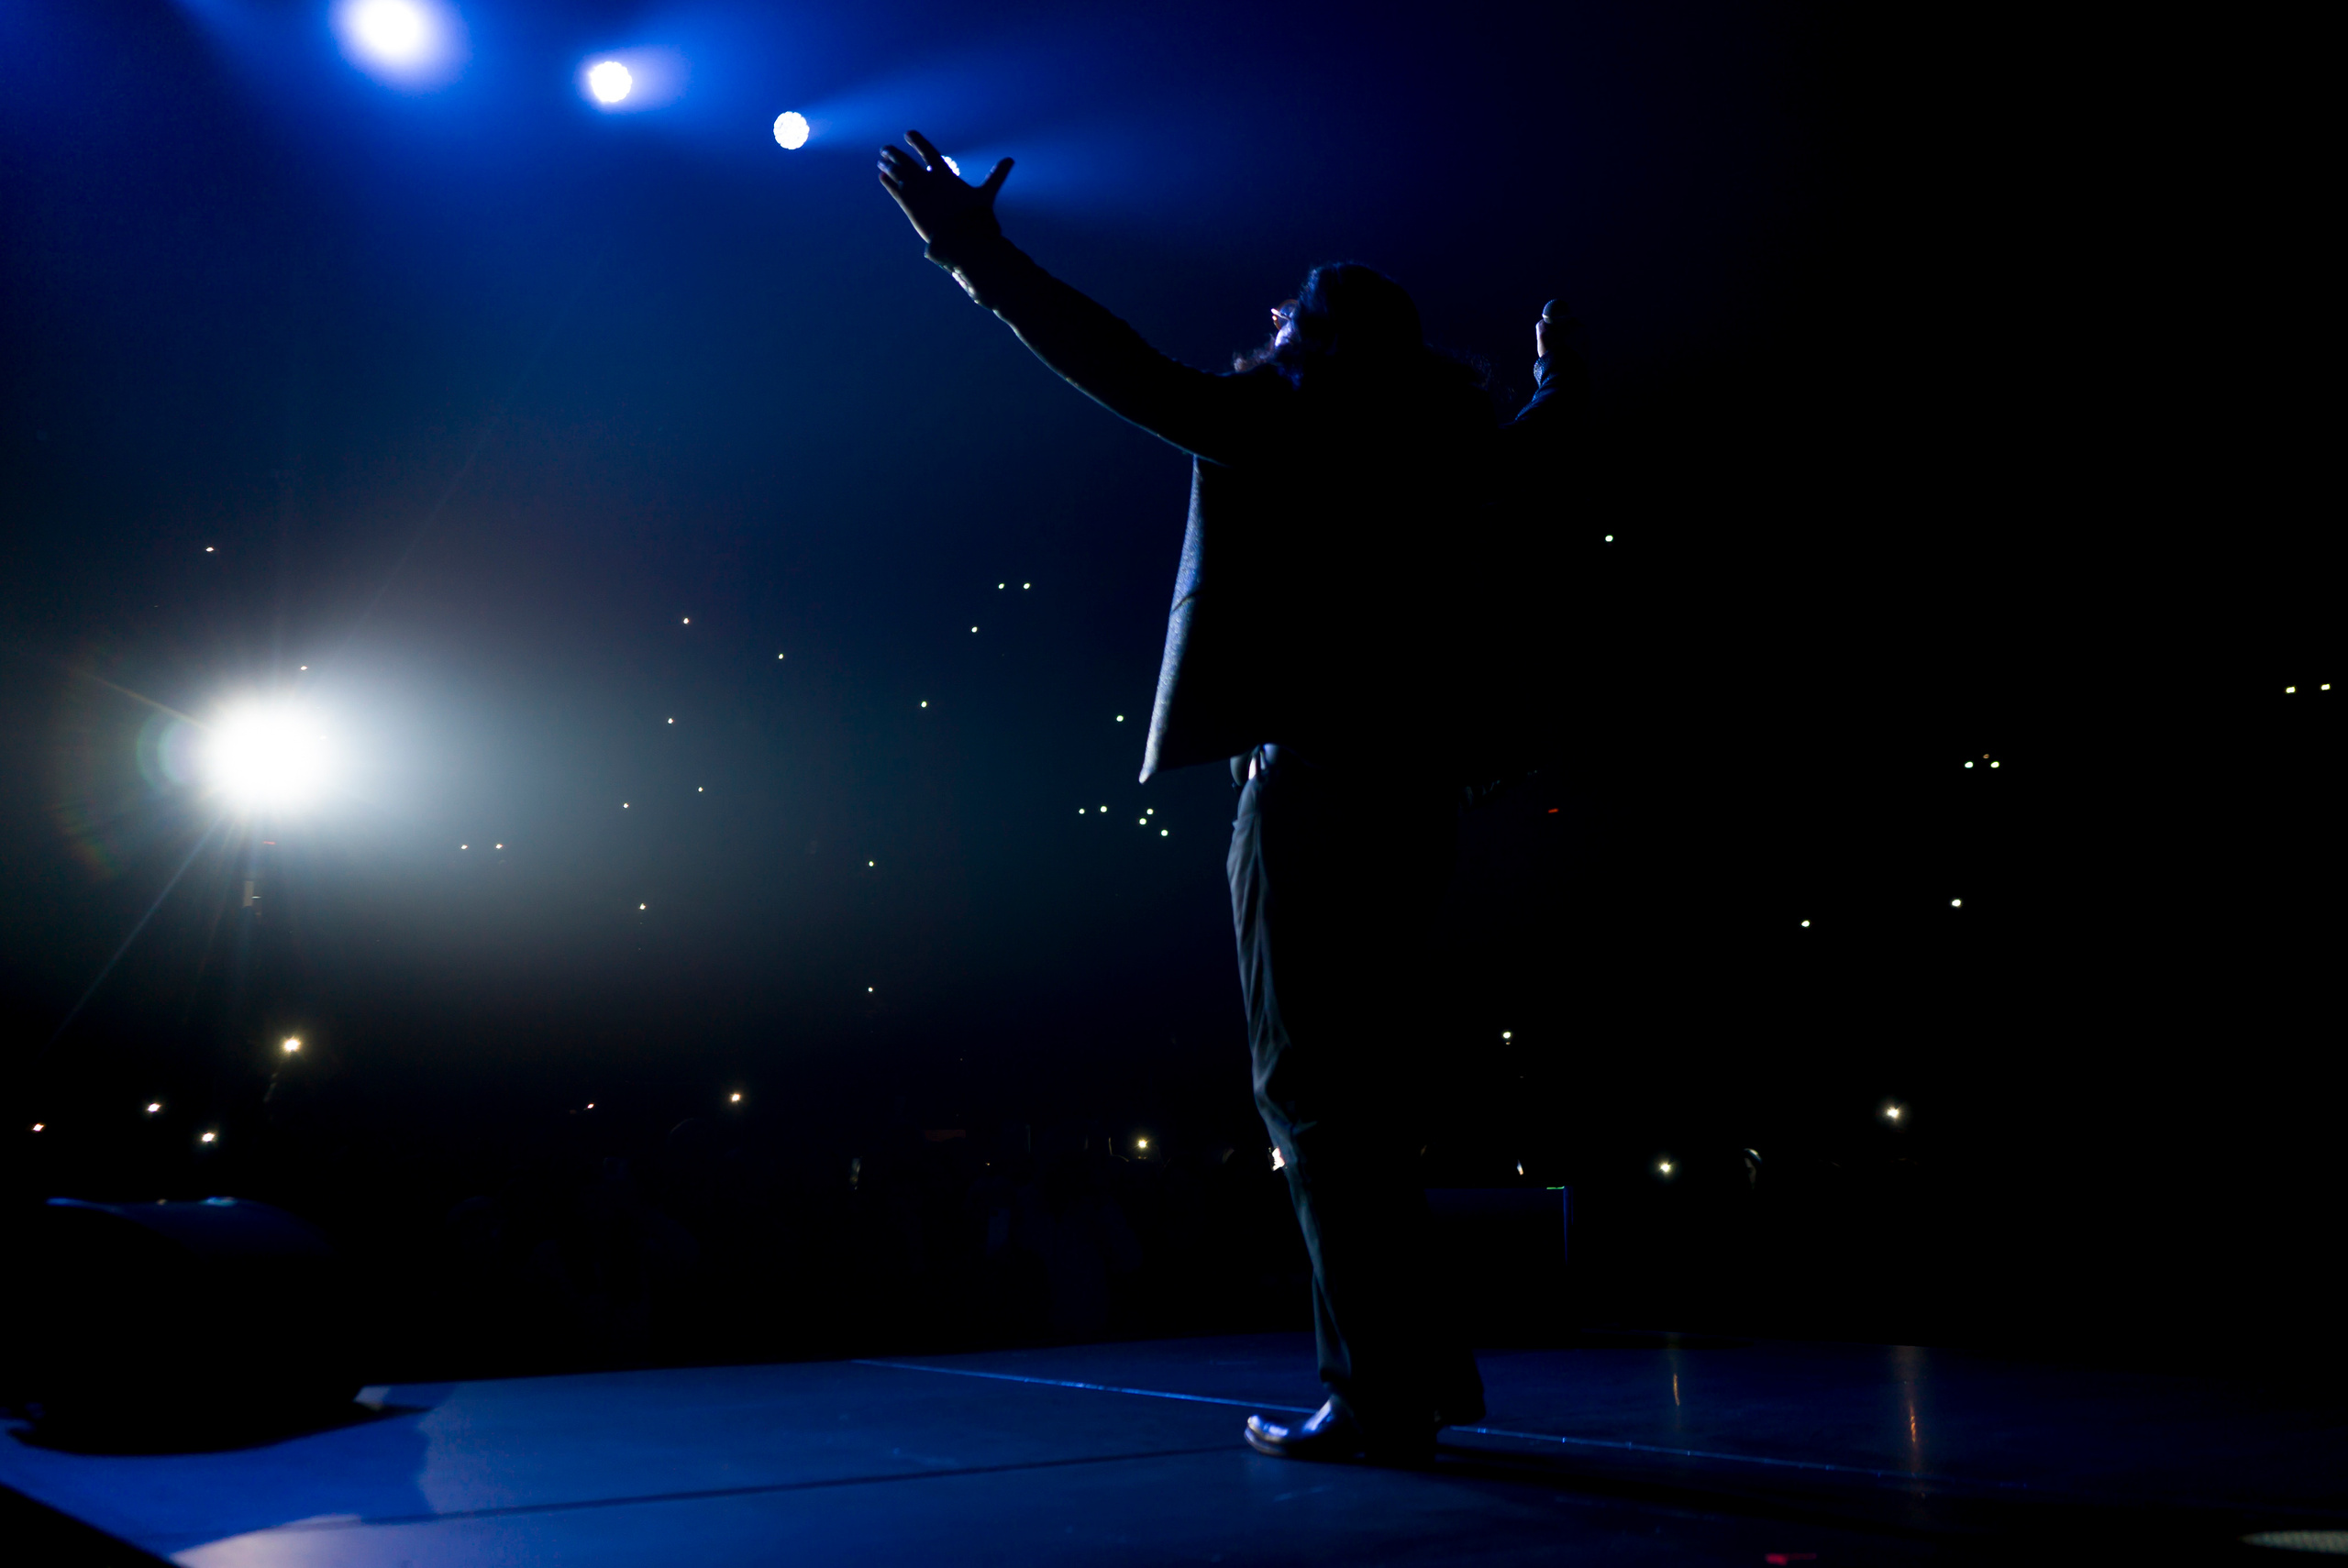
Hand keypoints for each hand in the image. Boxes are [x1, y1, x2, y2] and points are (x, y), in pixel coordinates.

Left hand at [878, 130, 1011, 246]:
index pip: (927, 152)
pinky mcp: (909, 206)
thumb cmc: (974, 216)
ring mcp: (916, 192)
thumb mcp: (986, 194)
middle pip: (906, 162)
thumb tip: (1011, 160)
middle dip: (895, 154)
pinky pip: (894, 190)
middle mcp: (927, 180)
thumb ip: (996, 176)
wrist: (960, 236)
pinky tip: (881, 176)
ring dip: (888, 165)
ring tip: (881, 160)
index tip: (908, 134)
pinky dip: (888, 182)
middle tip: (886, 148)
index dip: (917, 142)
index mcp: (944, 174)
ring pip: (898, 174)